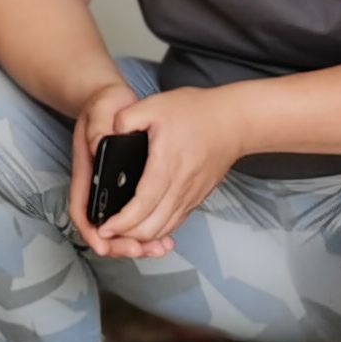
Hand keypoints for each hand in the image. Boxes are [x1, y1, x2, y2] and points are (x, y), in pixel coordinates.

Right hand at [62, 77, 143, 240]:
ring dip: (137, 243)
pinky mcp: (127, 191)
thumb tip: (101, 146)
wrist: (112, 100)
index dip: (92, 231)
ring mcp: (110, 191)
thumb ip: (100, 129)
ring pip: (120, 228)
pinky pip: (135, 219)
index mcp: (86, 172)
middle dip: (119, 245)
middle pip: (101, 228)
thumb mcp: (100, 111)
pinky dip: (149, 232)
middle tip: (141, 251)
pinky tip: (166, 237)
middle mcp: (96, 186)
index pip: (82, 210)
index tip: (105, 245)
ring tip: (159, 249)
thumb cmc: (104, 105)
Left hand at [79, 81, 250, 259]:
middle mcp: (181, 185)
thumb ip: (126, 118)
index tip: (105, 227)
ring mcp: (191, 194)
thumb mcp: (154, 104)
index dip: (122, 221)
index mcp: (167, 164)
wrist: (235, 121)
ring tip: (122, 232)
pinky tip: (145, 227)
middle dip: (126, 235)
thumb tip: (108, 134)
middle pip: (153, 225)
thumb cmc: (198, 112)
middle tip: (107, 231)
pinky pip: (176, 222)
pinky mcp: (197, 197)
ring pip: (165, 228)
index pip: (143, 204)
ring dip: (142, 236)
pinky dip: (158, 230)